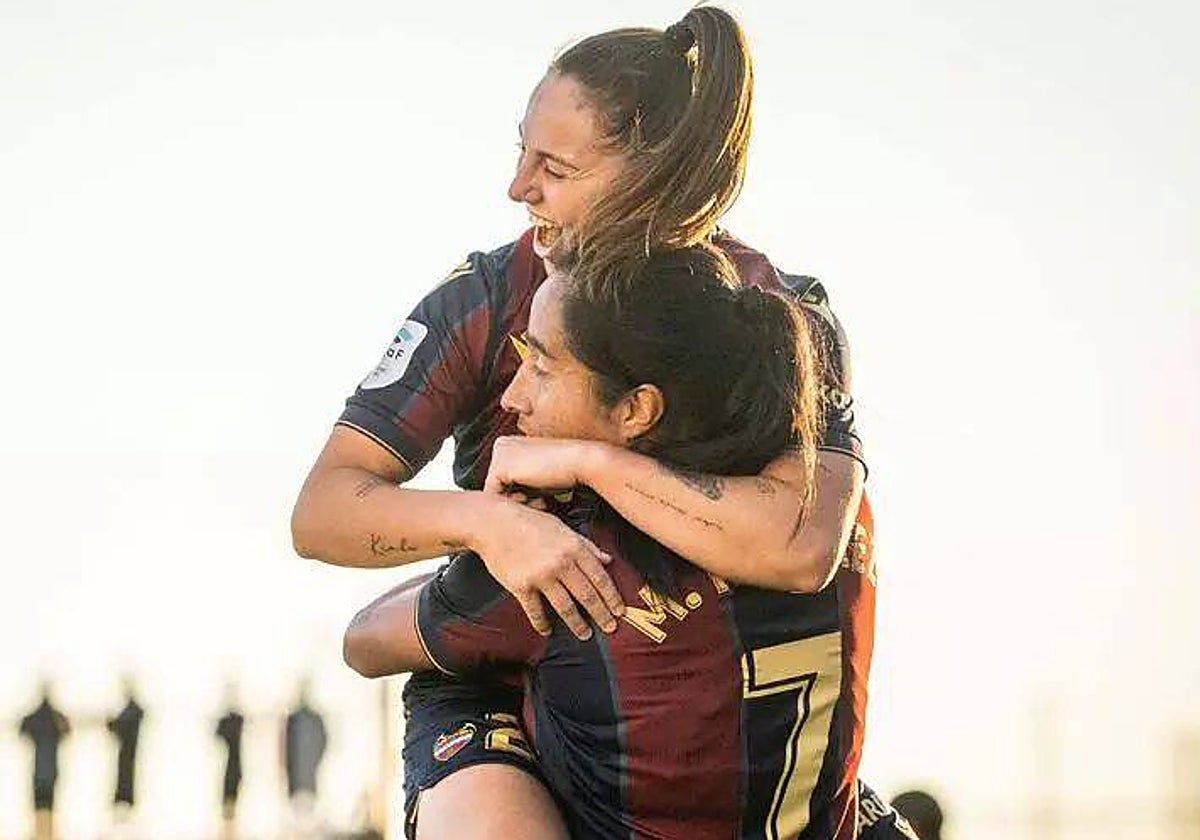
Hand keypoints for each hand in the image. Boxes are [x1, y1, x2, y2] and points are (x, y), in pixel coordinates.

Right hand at [475, 497, 623, 639]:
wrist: (492, 523)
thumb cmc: (529, 521)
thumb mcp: (562, 527)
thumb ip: (586, 545)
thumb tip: (608, 559)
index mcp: (573, 547)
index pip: (600, 577)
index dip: (612, 596)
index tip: (619, 610)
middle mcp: (560, 563)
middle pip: (587, 595)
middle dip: (601, 614)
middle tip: (610, 628)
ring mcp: (540, 576)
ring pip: (565, 607)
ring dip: (577, 624)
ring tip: (585, 634)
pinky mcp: (521, 586)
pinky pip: (535, 611)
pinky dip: (542, 623)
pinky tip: (547, 631)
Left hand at [484, 436, 605, 495]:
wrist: (581, 461)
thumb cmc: (565, 471)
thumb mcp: (537, 476)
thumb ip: (521, 484)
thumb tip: (510, 502)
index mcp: (509, 443)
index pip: (503, 478)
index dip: (520, 494)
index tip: (542, 498)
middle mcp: (501, 444)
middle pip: (496, 484)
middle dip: (515, 498)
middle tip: (542, 502)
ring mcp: (499, 454)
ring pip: (494, 491)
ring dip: (514, 502)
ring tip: (540, 502)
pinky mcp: (500, 466)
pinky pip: (494, 496)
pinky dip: (512, 504)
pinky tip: (535, 500)